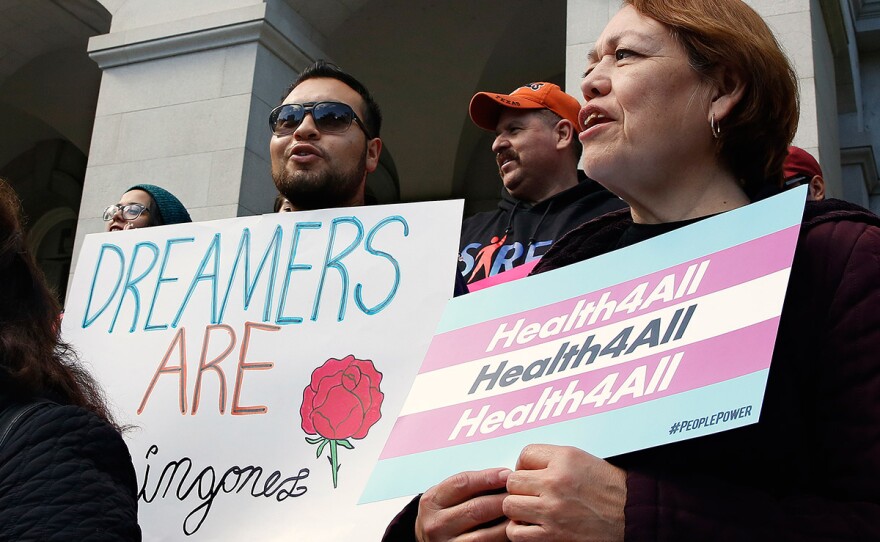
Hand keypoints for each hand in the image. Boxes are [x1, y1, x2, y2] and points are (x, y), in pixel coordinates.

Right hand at [415, 467, 511, 541]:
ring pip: (483, 535)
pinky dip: (501, 539)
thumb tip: (504, 477)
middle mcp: (436, 525)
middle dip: (502, 500)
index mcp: (432, 502)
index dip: (488, 477)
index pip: (462, 483)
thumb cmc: (444, 514)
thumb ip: (470, 486)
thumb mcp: (446, 495)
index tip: (507, 474)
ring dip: (505, 523)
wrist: (431, 538)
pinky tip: (511, 531)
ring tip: (519, 514)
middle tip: (519, 494)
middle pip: (475, 509)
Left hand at [503, 444, 625, 541]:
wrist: (633, 517)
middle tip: (531, 495)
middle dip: (520, 489)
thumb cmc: (612, 490)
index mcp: (564, 460)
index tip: (530, 475)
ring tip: (530, 512)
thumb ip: (554, 461)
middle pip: (513, 481)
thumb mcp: (584, 461)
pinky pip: (516, 532)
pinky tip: (532, 528)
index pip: (525, 454)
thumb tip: (525, 466)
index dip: (524, 465)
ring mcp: (552, 510)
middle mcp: (555, 482)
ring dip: (518, 510)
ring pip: (510, 505)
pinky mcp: (552, 536)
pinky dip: (520, 532)